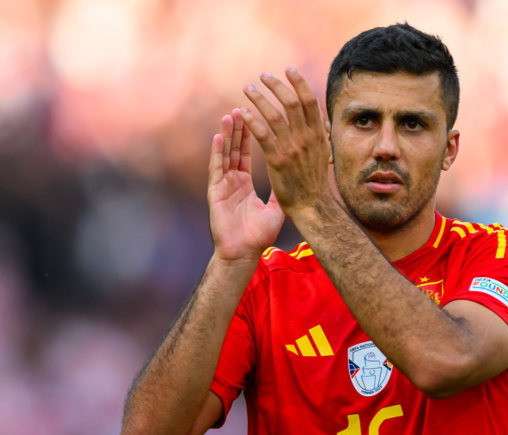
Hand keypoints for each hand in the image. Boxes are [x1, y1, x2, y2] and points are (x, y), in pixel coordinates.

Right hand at [208, 109, 284, 263]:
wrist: (244, 254)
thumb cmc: (258, 236)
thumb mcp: (274, 207)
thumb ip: (279, 188)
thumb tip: (292, 171)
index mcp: (244, 184)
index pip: (247, 154)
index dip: (249, 135)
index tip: (254, 116)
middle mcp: (232, 182)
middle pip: (235, 149)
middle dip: (238, 129)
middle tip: (242, 107)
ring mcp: (222, 186)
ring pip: (225, 155)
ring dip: (227, 135)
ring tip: (230, 115)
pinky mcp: (215, 193)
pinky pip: (216, 169)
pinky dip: (218, 152)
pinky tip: (219, 137)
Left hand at [241, 68, 333, 217]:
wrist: (313, 207)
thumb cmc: (315, 182)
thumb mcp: (323, 154)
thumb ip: (319, 135)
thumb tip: (319, 117)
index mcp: (319, 135)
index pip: (310, 100)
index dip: (299, 82)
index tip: (289, 69)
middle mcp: (307, 139)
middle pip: (292, 102)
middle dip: (277, 85)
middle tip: (263, 75)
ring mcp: (293, 149)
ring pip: (275, 115)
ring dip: (260, 98)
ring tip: (247, 89)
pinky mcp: (278, 161)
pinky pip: (263, 135)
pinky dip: (252, 120)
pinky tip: (243, 112)